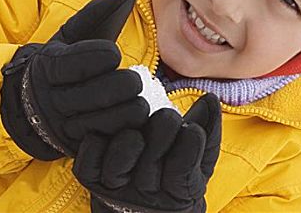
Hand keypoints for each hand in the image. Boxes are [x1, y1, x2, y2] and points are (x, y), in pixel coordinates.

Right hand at [0, 0, 149, 159]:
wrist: (34, 103)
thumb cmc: (63, 62)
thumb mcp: (71, 36)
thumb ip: (96, 14)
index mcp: (47, 68)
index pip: (72, 63)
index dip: (96, 57)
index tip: (113, 54)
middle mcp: (51, 99)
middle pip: (92, 95)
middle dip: (121, 86)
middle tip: (134, 80)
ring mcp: (62, 127)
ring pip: (102, 122)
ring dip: (128, 109)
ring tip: (138, 99)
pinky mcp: (76, 147)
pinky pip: (106, 141)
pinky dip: (124, 130)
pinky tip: (133, 118)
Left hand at [72, 93, 221, 212]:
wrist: (136, 204)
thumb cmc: (173, 172)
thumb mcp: (198, 156)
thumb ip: (208, 130)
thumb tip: (210, 98)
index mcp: (176, 192)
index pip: (182, 171)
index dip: (189, 145)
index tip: (192, 128)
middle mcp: (144, 194)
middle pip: (150, 162)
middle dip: (161, 133)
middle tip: (167, 118)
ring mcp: (115, 188)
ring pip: (119, 163)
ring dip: (131, 138)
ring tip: (139, 124)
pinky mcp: (90, 178)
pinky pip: (90, 158)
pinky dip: (97, 141)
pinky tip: (109, 126)